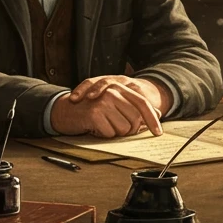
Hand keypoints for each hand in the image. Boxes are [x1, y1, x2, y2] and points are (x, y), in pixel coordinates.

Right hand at [51, 76, 167, 137]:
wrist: (64, 110)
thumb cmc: (90, 110)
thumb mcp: (113, 106)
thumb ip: (133, 108)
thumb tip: (157, 115)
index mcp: (119, 87)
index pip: (143, 104)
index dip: (152, 119)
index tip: (158, 132)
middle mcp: (112, 91)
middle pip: (135, 119)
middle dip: (128, 130)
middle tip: (115, 128)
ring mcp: (103, 101)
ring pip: (123, 129)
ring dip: (114, 132)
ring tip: (103, 125)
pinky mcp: (94, 113)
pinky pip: (109, 133)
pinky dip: (103, 135)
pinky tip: (94, 127)